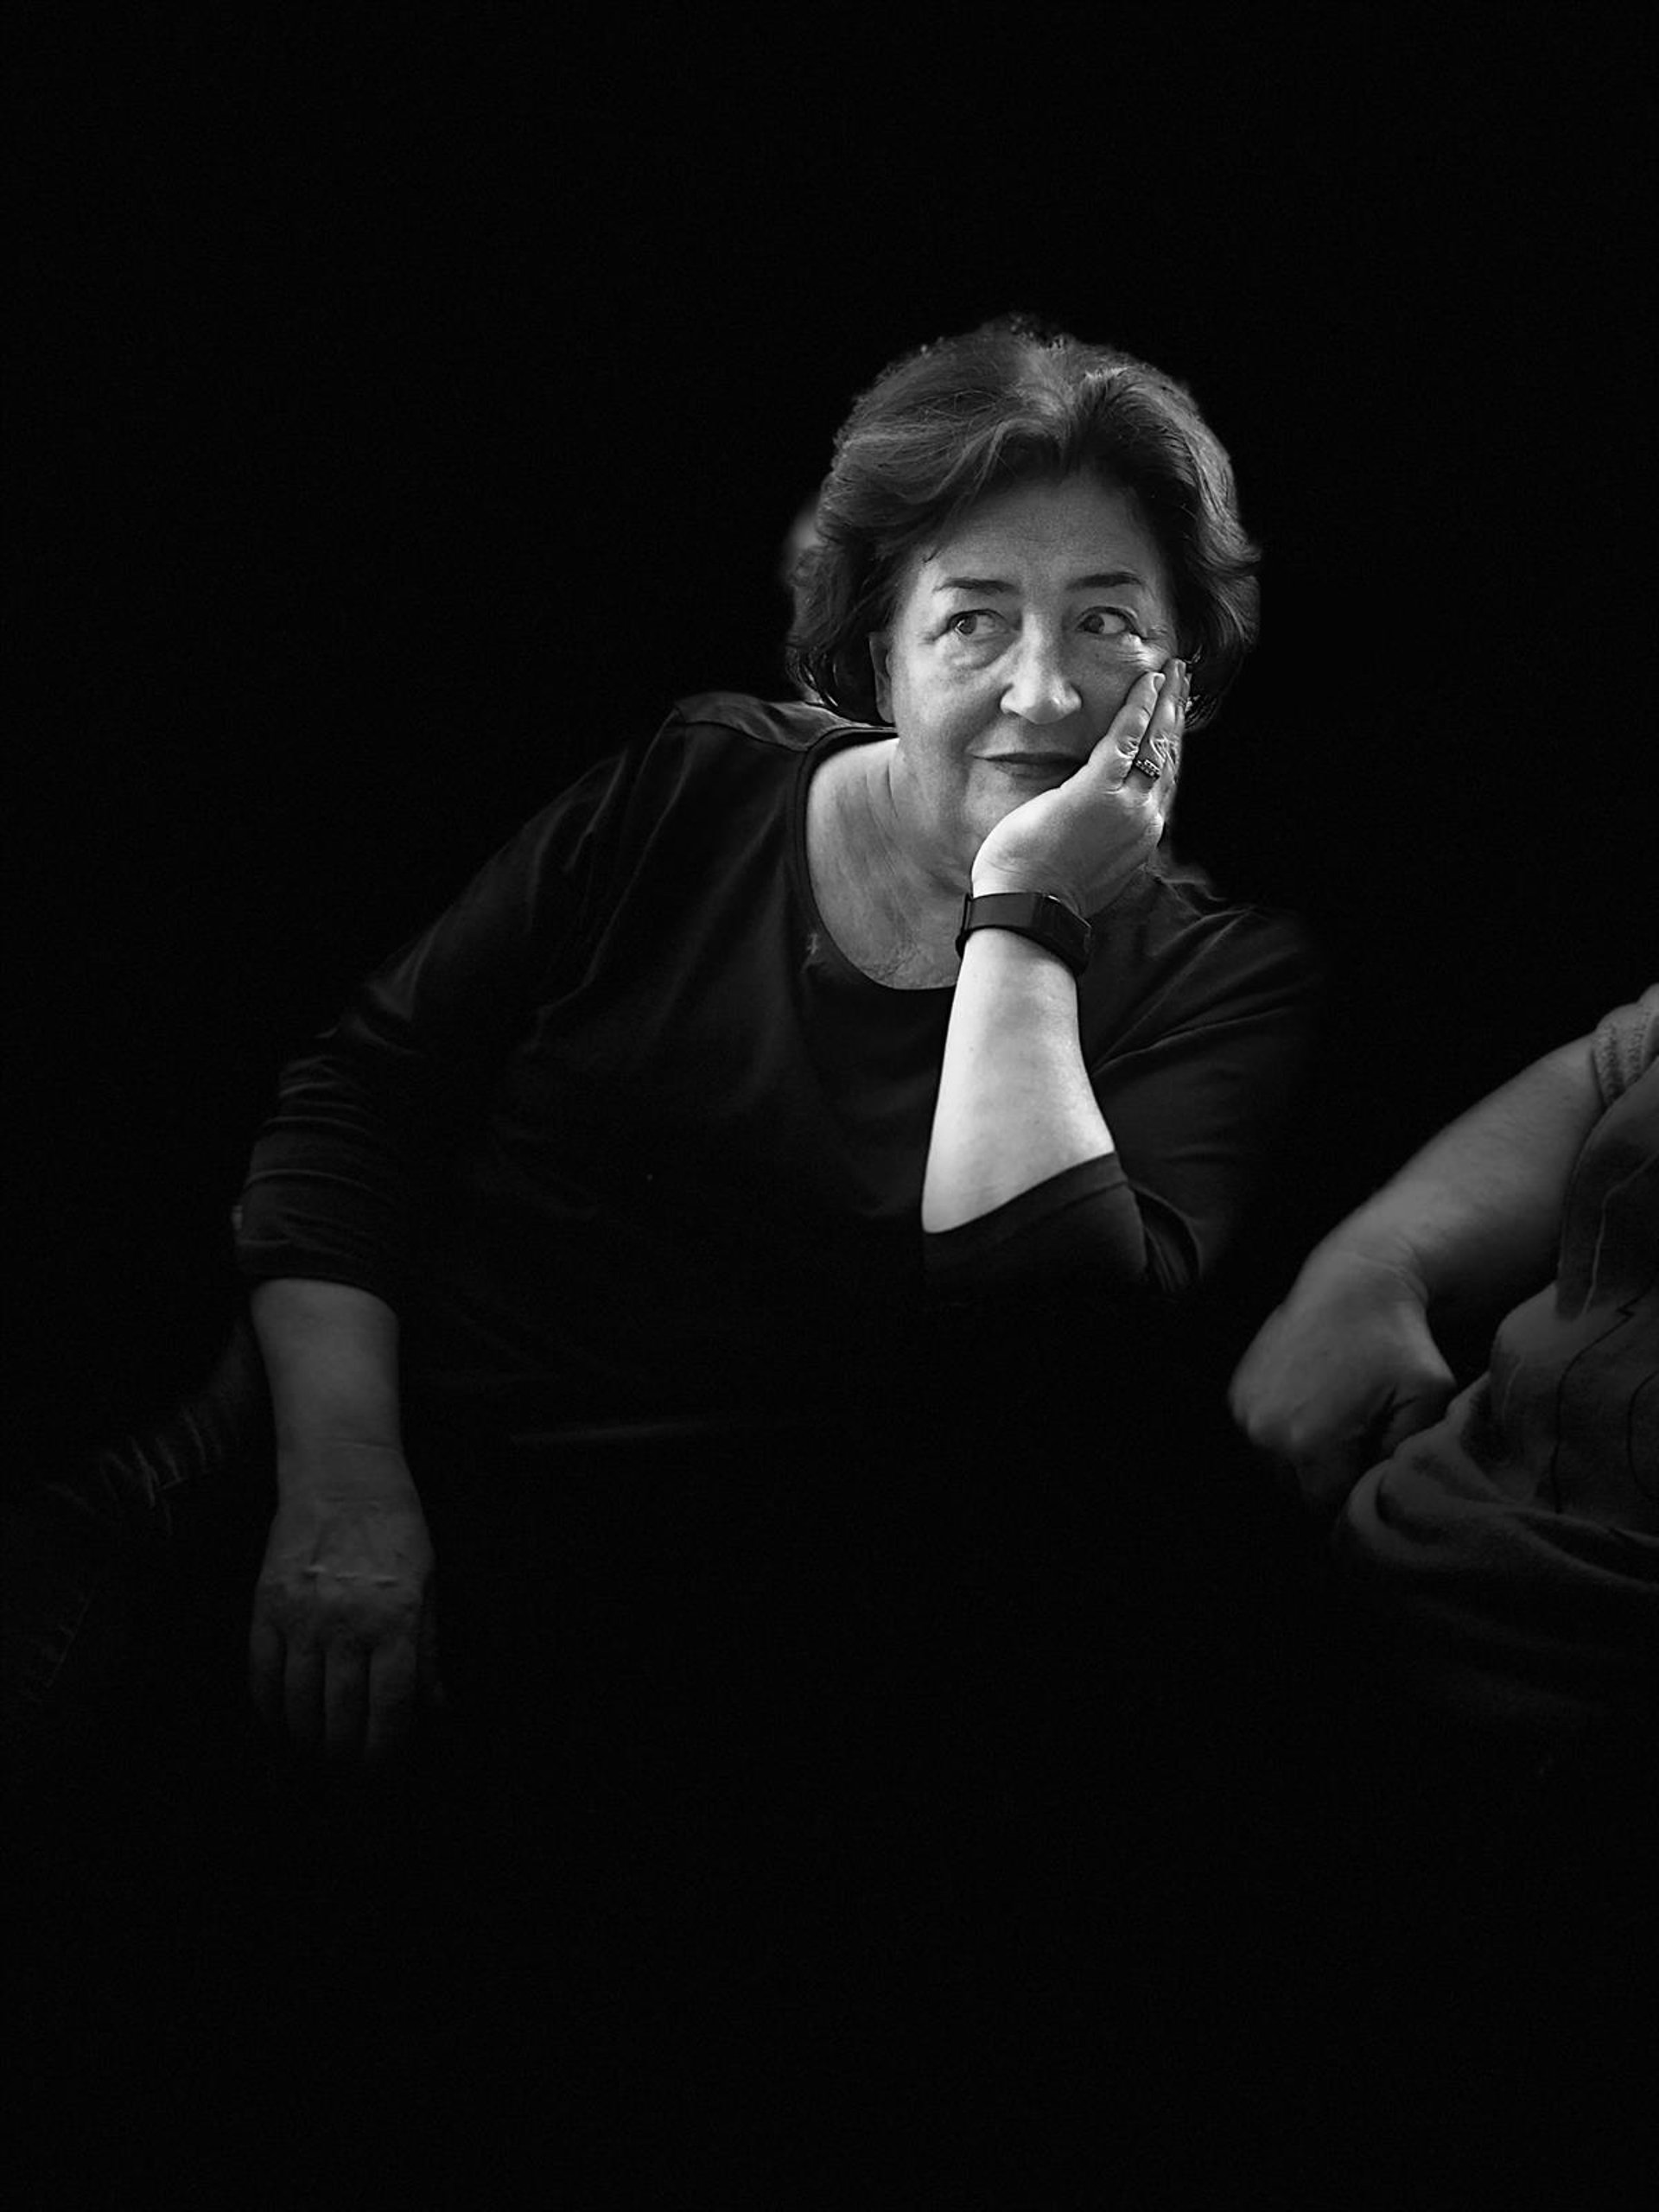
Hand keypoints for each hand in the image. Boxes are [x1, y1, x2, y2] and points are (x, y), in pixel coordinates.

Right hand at [248, 1441, 446, 1765]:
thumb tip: (434, 1708)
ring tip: (316, 1749)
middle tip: (346, 1767)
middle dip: (345, 1754)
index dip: (383, 1750)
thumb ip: (428, 1650)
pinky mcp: (266, 1606)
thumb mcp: (429, 1584)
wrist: (342, 1475)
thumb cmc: (395, 1528)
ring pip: (298, 1704)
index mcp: (397, 1619)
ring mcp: (302, 1616)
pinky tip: (280, 1721)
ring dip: (307, 1737)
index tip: (380, 1767)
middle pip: (341, 1716)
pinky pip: (261, 1674)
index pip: (390, 1708)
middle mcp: (348, 1623)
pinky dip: (269, 1707)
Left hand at [968, 660, 1186, 913]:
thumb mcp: (1085, 865)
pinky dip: (1139, 707)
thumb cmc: (1041, 893)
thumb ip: (1099, 839)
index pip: (1163, 781)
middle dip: (1177, 714)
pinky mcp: (1098, 791)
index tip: (1174, 718)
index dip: (1171, 745)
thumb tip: (1089, 824)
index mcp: (1140, 837)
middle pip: (1169, 757)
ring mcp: (1126, 805)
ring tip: (1173, 671)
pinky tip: (1147, 682)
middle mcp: (1144, 820)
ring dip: (1167, 703)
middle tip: (1183, 679)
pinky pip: (1125, 738)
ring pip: (1155, 743)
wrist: (1029, 911)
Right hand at [1228, 1249, 1457, 1521]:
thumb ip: (1405, 1454)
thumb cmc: (1398, 1340)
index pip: (1328, 1507)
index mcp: (1308, 1442)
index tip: (1376, 1469)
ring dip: (1304, 1463)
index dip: (1356, 1496)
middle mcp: (1264, 1432)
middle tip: (1361, 1448)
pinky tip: (1316, 1408)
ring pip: (1276, 1469)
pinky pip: (1260, 1440)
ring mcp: (1244, 1411)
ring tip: (1339, 1427)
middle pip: (1297, 1494)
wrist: (1354, 1280)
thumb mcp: (1426, 1398)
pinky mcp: (1236, 1393)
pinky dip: (1285, 1437)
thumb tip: (1382, 1494)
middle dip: (1329, 1482)